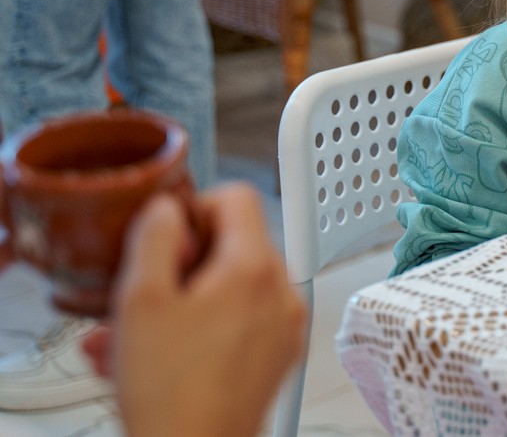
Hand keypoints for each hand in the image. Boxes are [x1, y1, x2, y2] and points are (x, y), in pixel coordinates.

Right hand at [83, 184, 305, 436]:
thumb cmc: (170, 393)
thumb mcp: (140, 300)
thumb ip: (154, 236)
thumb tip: (168, 208)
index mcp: (255, 268)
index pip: (237, 197)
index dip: (194, 209)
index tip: (168, 238)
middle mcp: (282, 293)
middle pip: (236, 244)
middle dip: (184, 263)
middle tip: (147, 290)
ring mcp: (285, 327)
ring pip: (233, 288)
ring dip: (185, 300)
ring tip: (137, 332)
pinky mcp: (278, 356)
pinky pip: (242, 321)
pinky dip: (204, 326)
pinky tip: (162, 354)